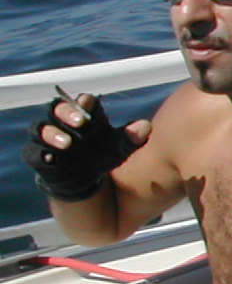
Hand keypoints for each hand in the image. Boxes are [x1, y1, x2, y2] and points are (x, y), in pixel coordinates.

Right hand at [20, 92, 147, 201]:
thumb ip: (131, 138)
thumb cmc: (104, 156)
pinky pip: (33, 153)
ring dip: (52, 135)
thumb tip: (146, 127)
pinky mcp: (38, 157)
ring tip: (67, 144)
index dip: (84, 101)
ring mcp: (47, 139)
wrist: (88, 182)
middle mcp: (62, 123)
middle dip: (66, 113)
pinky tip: (51, 158)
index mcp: (84, 115)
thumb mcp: (119, 148)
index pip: (81, 102)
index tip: (90, 103)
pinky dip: (40, 154)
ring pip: (41, 129)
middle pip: (57, 109)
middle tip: (80, 121)